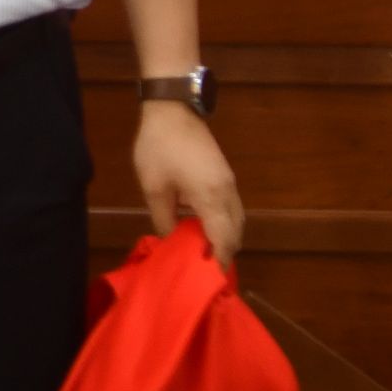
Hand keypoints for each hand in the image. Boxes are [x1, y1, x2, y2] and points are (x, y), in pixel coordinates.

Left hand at [133, 100, 243, 258]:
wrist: (173, 109)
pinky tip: (205, 230)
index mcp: (212, 198)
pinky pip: (232, 208)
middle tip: (205, 271)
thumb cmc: (160, 147)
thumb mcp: (154, 188)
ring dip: (225, 238)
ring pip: (237, 220)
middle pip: (236, 232)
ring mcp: (229, 182)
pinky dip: (224, 224)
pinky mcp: (225, 175)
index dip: (219, 261)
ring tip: (204, 254)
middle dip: (224, 253)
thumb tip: (170, 241)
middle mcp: (228, 193)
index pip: (223, 239)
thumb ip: (164, 219)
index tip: (211, 281)